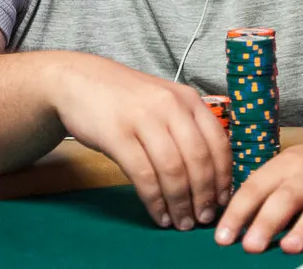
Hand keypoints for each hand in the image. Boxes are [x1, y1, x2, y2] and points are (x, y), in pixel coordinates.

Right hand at [49, 53, 231, 232]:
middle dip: (204, 196)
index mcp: (188, 99)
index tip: (223, 201)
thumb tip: (211, 176)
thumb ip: (186, 128)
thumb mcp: (164, 102)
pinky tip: (159, 214)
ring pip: (173, 170)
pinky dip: (155, 201)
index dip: (223, 177)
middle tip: (203, 219)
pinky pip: (143, 176)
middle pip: (198, 160)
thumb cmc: (126, 98)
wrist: (79, 80)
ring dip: (180, 203)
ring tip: (181, 223)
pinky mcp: (117, 135)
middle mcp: (170, 106)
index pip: (218, 143)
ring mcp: (143, 119)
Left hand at [214, 132, 302, 253]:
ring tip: (289, 247)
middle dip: (268, 221)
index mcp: (286, 166)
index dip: (238, 212)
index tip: (223, 238)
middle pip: (287, 197)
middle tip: (251, 246)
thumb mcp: (290, 170)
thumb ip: (267, 195)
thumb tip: (234, 227)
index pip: (256, 188)